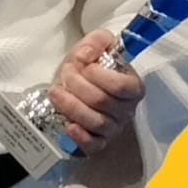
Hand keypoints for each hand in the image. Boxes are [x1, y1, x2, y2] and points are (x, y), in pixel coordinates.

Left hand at [46, 30, 143, 154]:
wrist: (77, 87)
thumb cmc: (88, 70)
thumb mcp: (93, 48)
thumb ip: (97, 42)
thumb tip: (87, 53)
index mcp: (132, 87)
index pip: (120, 85)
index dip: (97, 74)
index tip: (81, 63)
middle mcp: (126, 110)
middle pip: (102, 101)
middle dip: (77, 85)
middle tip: (64, 74)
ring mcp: (113, 128)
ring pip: (95, 122)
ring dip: (71, 106)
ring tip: (55, 92)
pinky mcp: (98, 142)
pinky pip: (93, 145)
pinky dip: (80, 137)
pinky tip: (69, 125)